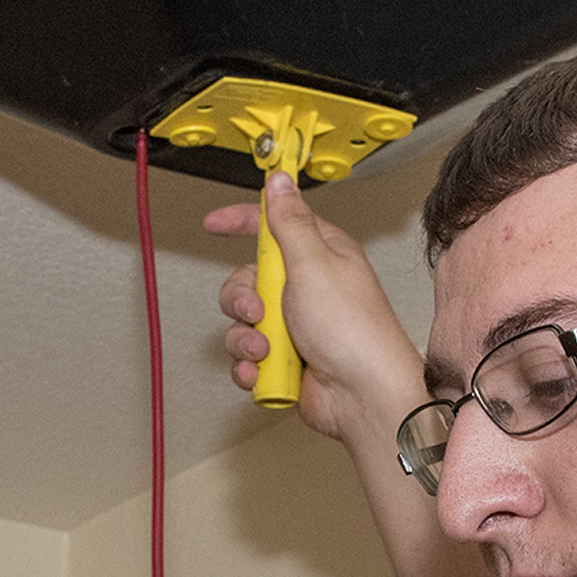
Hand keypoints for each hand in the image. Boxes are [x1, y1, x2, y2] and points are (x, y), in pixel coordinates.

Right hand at [205, 173, 422, 446]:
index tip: (215, 224)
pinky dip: (249, 366)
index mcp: (318, 255)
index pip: (273, 226)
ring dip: (245, 338)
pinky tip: (261, 372)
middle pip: (247, 279)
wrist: (362, 394)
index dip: (242, 221)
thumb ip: (289, 222)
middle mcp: (305, 289)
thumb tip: (280, 182)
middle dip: (242, 299)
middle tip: (259, 311)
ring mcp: (295, 326)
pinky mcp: (285, 360)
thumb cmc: (352, 329)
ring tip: (266, 350)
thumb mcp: (314, 262)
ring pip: (242, 322)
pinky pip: (247, 357)